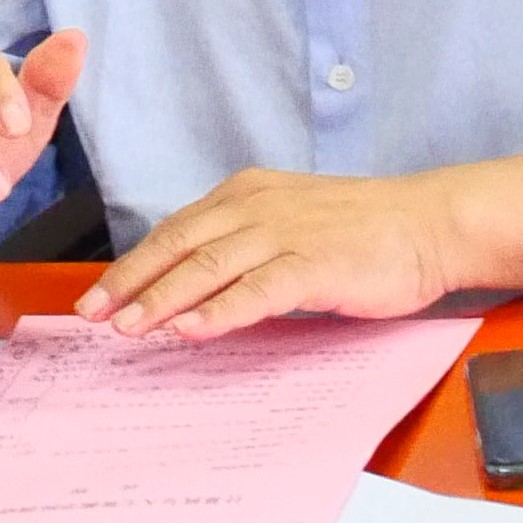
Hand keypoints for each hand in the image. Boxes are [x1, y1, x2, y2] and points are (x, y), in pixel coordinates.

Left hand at [76, 168, 456, 339]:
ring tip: (128, 328)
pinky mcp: (317, 262)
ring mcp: (287, 232)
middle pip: (180, 244)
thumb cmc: (365, 230)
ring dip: (163, 298)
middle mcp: (259, 206)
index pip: (176, 229)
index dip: (133, 265)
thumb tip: (193, 284)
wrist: (430, 223)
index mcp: (248, 193)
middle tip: (92, 315)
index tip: (98, 297)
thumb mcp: (291, 223)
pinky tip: (192, 329)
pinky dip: (221, 309)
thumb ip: (244, 245)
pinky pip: (258, 289)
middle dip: (131, 281)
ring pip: (209, 265)